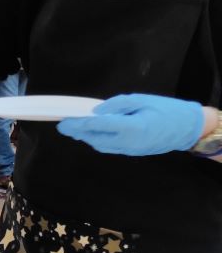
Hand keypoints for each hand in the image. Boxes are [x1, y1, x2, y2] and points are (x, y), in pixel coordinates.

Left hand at [57, 94, 204, 155]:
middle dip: (77, 132)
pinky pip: (109, 147)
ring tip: (74, 128)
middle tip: (63, 126)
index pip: (97, 126)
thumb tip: (95, 112)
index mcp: (131, 128)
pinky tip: (91, 133)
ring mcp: (130, 150)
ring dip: (86, 137)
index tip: (63, 122)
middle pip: (95, 138)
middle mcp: (128, 143)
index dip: (78, 124)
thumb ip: (116, 105)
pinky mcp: (132, 152)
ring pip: (100, 145)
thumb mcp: (141, 99)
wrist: (188, 128)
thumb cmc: (167, 110)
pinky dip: (98, 140)